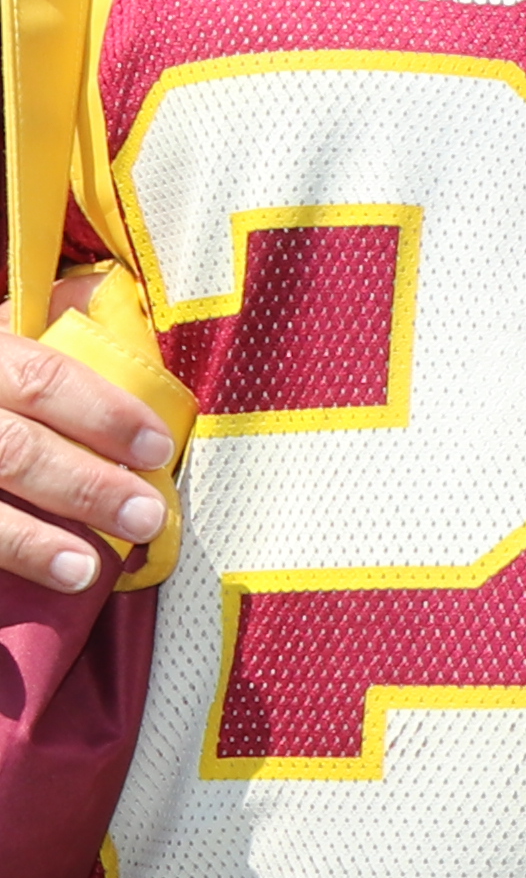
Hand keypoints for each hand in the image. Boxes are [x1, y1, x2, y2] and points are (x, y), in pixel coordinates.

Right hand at [0, 283, 176, 594]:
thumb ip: (40, 324)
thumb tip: (105, 291)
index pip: (42, 378)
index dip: (104, 413)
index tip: (159, 449)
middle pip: (13, 450)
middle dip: (85, 487)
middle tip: (146, 518)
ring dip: (30, 542)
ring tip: (87, 570)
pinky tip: (23, 586)